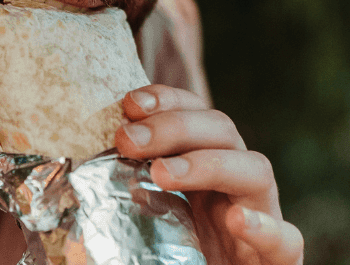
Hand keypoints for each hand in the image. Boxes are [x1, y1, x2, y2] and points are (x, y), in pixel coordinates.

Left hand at [113, 85, 302, 264]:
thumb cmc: (166, 257)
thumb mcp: (138, 222)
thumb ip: (115, 196)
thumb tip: (62, 179)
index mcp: (203, 168)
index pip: (194, 113)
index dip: (166, 99)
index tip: (128, 103)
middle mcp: (235, 184)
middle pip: (222, 129)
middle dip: (175, 125)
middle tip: (128, 139)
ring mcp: (262, 216)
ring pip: (256, 169)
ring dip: (208, 163)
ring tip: (163, 173)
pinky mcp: (280, 259)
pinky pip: (287, 240)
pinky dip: (265, 227)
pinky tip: (238, 221)